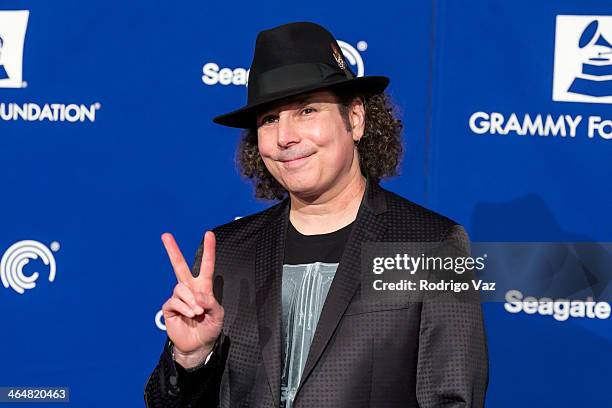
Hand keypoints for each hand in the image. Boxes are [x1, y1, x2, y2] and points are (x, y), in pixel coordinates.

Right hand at [161, 231, 223, 365]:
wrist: (198, 345)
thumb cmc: (209, 328)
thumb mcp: (218, 316)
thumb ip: (211, 304)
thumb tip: (198, 297)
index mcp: (204, 287)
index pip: (206, 265)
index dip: (208, 250)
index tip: (209, 234)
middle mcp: (190, 289)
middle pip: (179, 266)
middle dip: (172, 250)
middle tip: (165, 235)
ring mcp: (178, 298)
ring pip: (180, 288)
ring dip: (190, 300)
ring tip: (197, 313)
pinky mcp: (169, 307)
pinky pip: (175, 301)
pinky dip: (184, 308)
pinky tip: (190, 315)